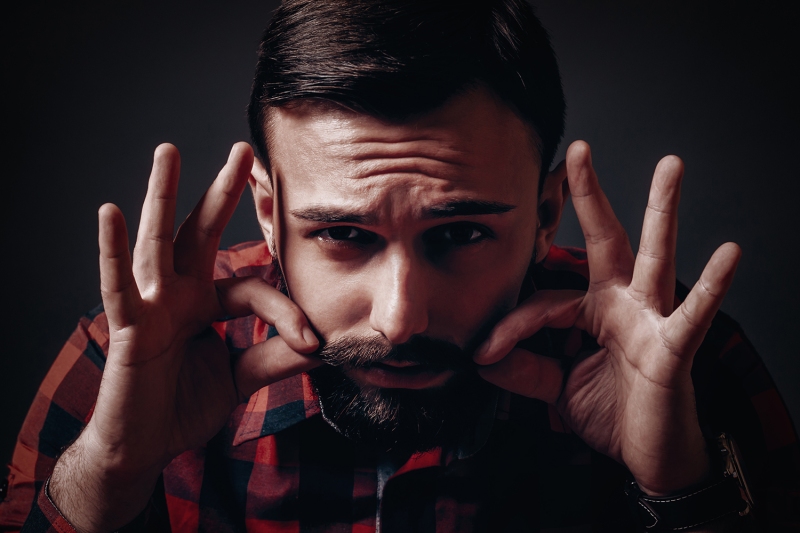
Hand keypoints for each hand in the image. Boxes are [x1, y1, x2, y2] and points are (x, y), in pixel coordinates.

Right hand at [49, 143, 320, 531]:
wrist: (146, 446)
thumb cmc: (184, 406)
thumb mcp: (240, 377)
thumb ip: (275, 357)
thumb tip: (324, 342)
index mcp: (205, 303)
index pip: (254, 289)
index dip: (286, 312)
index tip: (312, 342)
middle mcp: (178, 295)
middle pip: (201, 233)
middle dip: (221, 192)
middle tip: (242, 150)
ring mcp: (150, 306)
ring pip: (158, 243)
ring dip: (163, 196)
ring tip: (167, 152)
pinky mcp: (128, 326)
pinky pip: (119, 285)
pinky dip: (113, 251)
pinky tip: (111, 212)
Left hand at [475, 141, 740, 495]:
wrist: (648, 458)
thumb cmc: (610, 414)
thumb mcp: (555, 388)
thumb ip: (522, 369)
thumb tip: (482, 356)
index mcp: (591, 310)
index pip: (542, 302)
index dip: (510, 327)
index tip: (483, 353)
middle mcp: (621, 304)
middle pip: (605, 241)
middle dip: (591, 196)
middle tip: (579, 150)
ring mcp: (650, 320)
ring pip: (655, 257)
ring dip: (662, 212)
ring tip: (671, 166)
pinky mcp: (673, 347)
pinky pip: (692, 315)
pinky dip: (710, 287)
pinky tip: (728, 253)